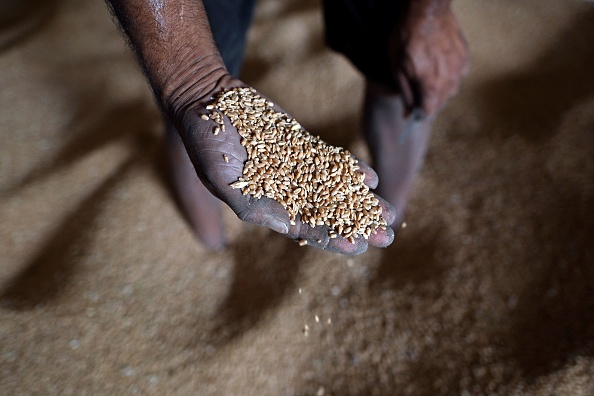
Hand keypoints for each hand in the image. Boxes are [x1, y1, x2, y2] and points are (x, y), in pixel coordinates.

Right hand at [177, 76, 395, 254]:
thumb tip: (285, 226)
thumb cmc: (204, 143)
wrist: (208, 101)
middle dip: (357, 225)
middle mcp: (286, 191)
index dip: (330, 238)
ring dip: (362, 201)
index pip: (304, 228)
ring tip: (389, 213)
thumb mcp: (219, 178)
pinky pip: (331, 161)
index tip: (356, 247)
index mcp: (267, 207)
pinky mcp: (302, 146)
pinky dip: (351, 170)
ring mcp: (296, 168)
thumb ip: (251, 204)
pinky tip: (371, 179)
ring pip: (336, 189)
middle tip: (385, 237)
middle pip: (328, 213)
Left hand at [391, 2, 468, 116]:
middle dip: (428, 102)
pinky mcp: (465, 58)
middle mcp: (450, 81)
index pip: (428, 113)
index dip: (418, 113)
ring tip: (428, 76)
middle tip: (417, 90)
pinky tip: (439, 66)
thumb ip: (406, 93)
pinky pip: (458, 76)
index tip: (413, 110)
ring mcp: (460, 69)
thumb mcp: (397, 69)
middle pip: (441, 103)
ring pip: (452, 91)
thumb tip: (408, 113)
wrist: (426, 11)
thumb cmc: (407, 38)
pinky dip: (449, 76)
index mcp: (432, 87)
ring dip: (440, 90)